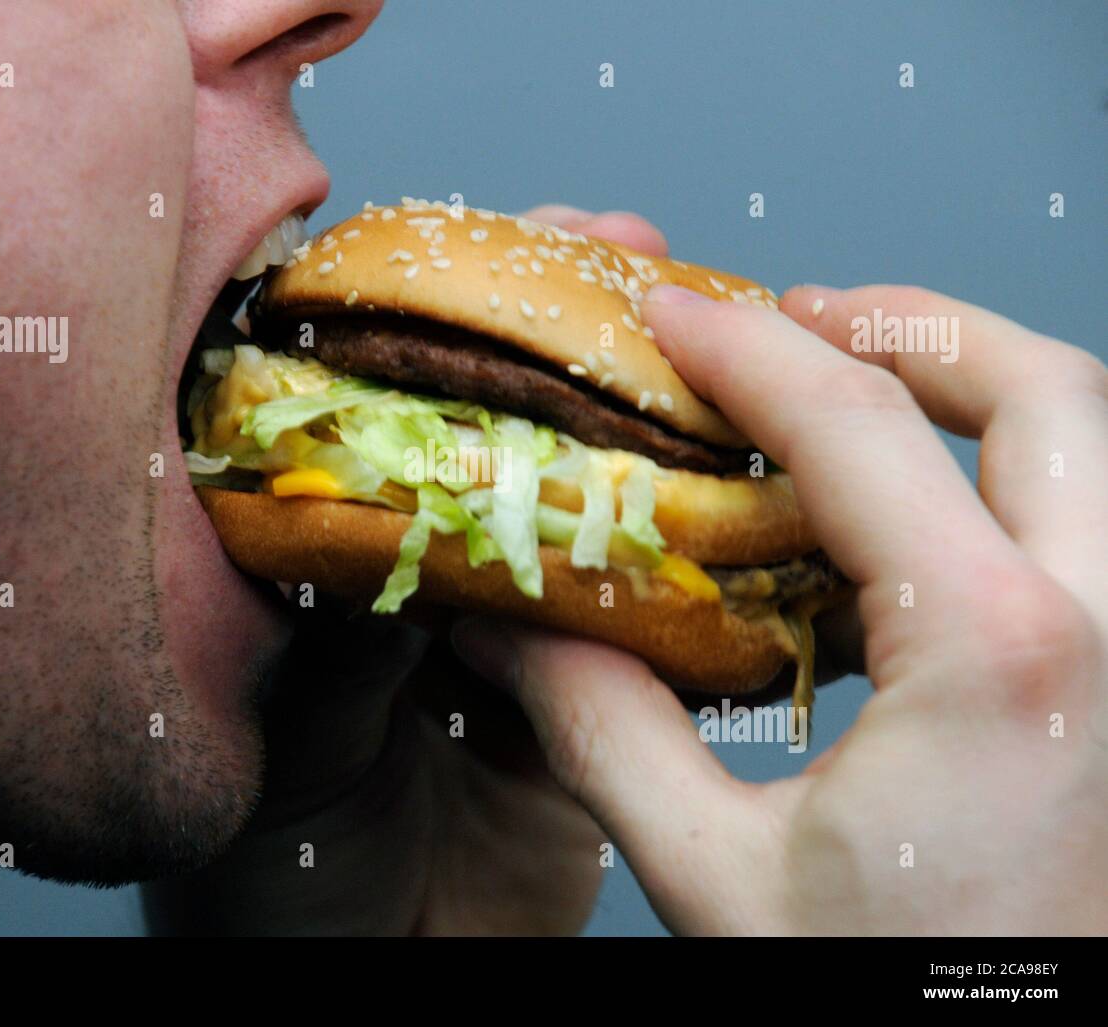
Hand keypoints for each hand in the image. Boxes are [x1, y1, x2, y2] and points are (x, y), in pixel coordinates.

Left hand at [142, 206, 670, 935]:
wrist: (365, 986)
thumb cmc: (269, 881)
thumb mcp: (282, 741)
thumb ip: (339, 631)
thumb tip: (420, 506)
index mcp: (319, 562)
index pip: (374, 406)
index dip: (434, 315)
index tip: (499, 247)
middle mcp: (418, 578)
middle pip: (494, 432)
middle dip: (561, 337)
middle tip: (625, 251)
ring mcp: (509, 635)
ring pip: (578, 508)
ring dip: (637, 428)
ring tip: (698, 335)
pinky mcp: (585, 704)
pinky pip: (639, 624)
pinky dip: (686, 564)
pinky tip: (735, 495)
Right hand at [452, 282, 1107, 933]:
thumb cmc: (911, 1004)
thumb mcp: (724, 883)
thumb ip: (606, 737)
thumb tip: (516, 630)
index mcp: (995, 654)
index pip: (854, 429)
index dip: (745, 349)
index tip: (673, 314)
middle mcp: (1098, 629)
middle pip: (1043, 390)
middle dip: (914, 325)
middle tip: (806, 316)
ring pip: (1100, 450)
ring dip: (984, 389)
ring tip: (873, 386)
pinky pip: (1093, 538)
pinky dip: (1014, 485)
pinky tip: (921, 529)